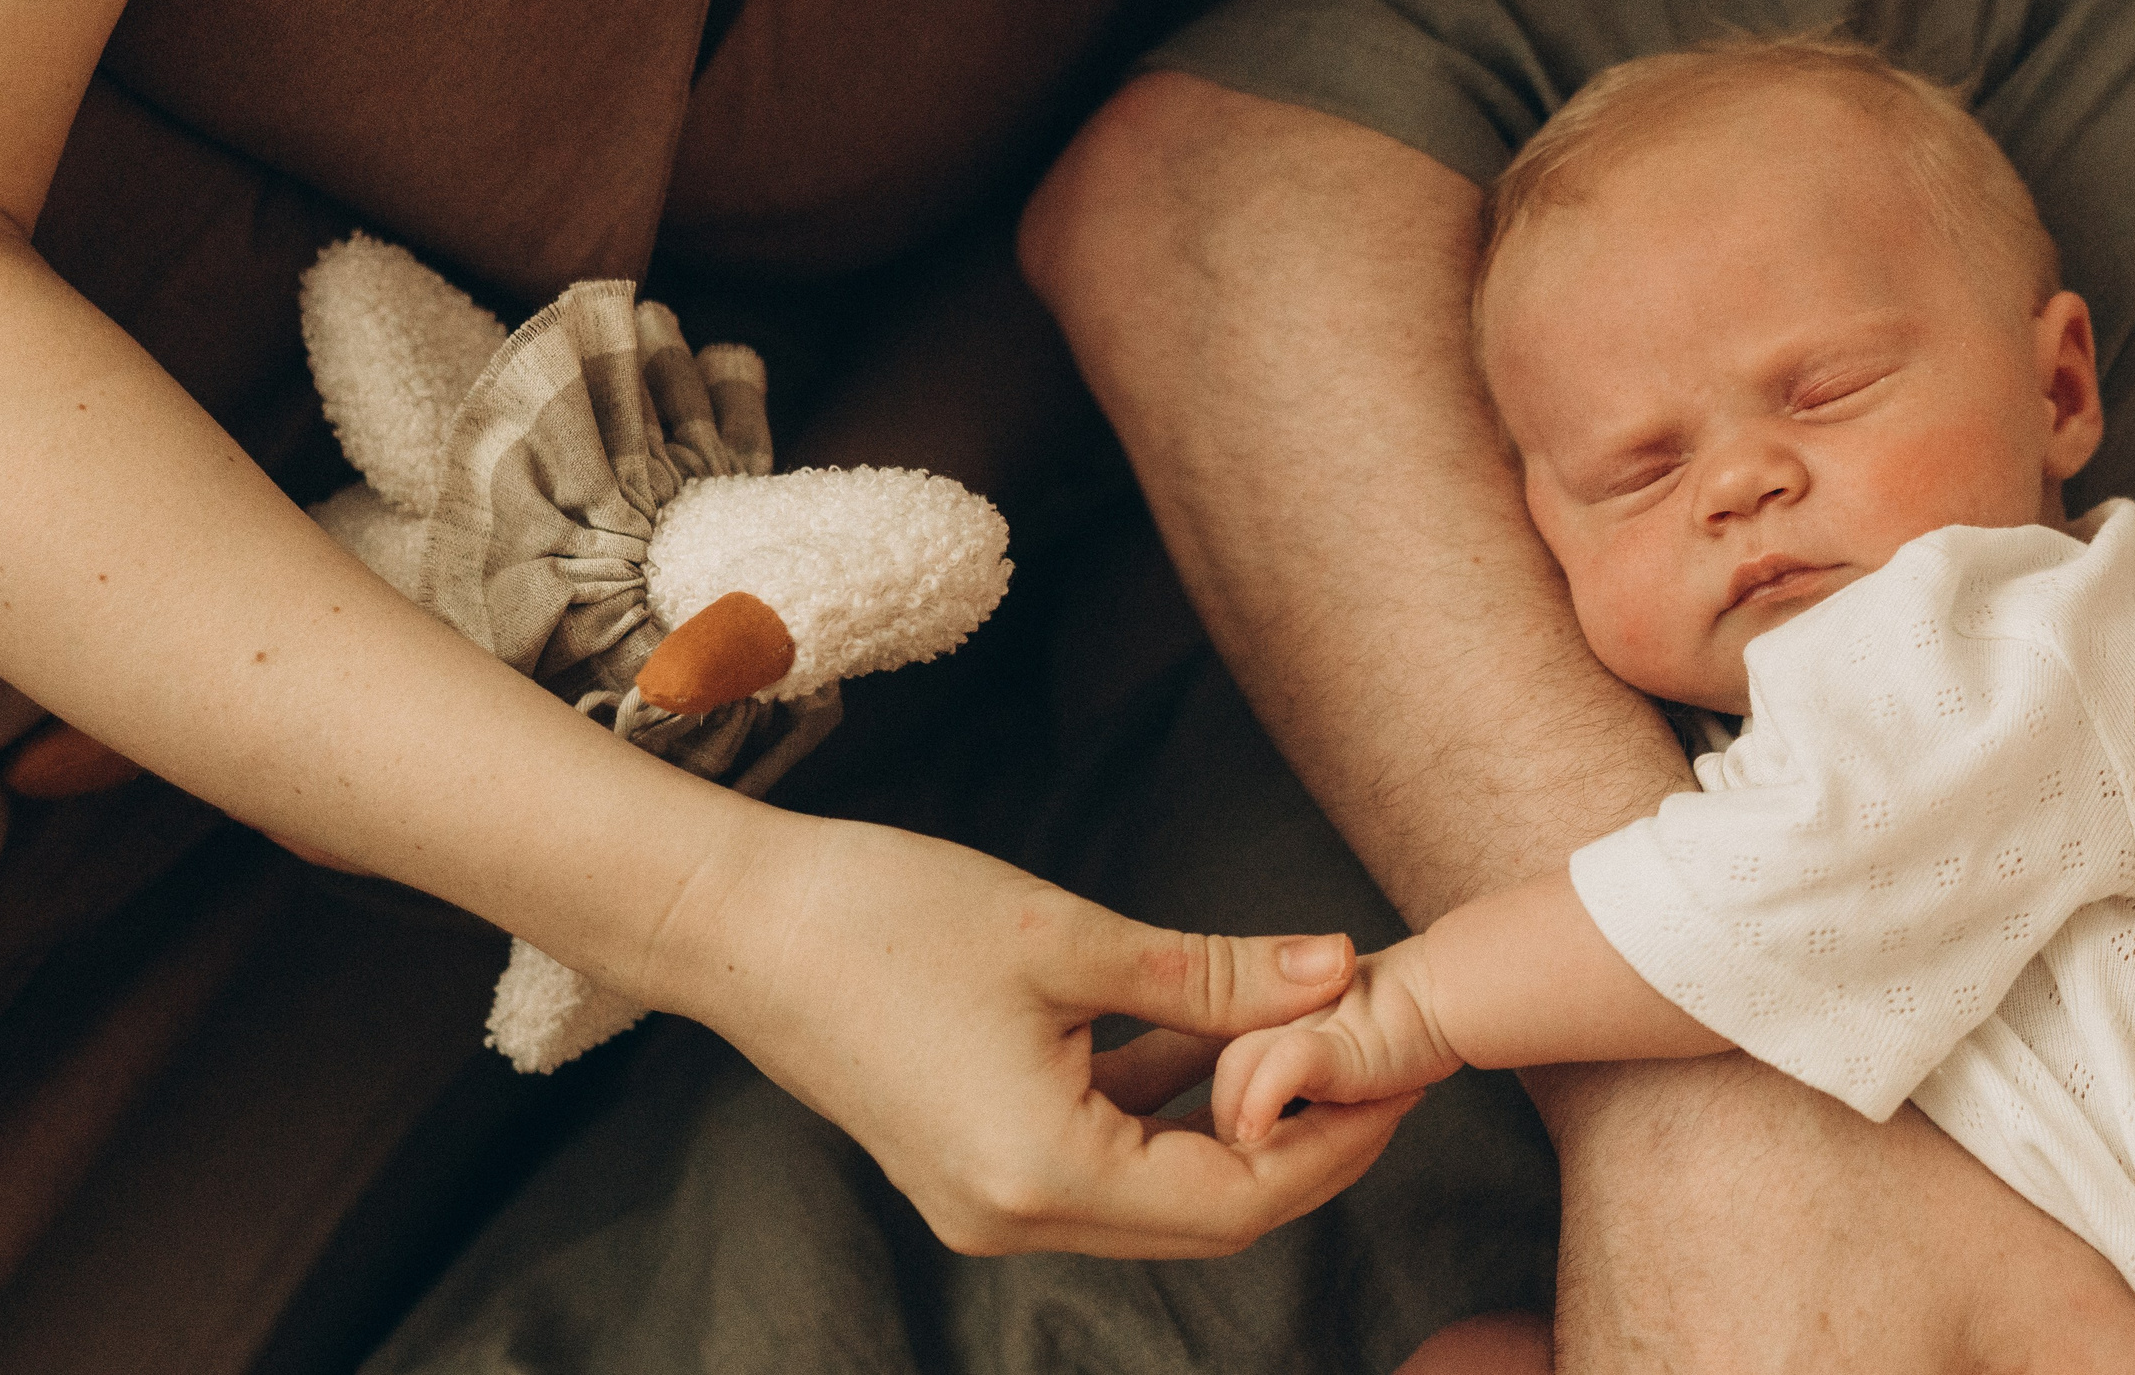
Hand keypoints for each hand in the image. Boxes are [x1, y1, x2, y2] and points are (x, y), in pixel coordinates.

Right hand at [653, 811, 1420, 1258]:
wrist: (735, 922)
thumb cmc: (883, 917)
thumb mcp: (1069, 937)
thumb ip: (1213, 973)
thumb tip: (1337, 970)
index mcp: (1046, 1176)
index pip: (1241, 1196)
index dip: (1336, 1138)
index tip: (1399, 1068)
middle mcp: (1018, 1217)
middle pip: (1208, 1211)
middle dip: (1302, 1137)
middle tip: (1373, 1056)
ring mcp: (988, 1200)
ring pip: (1158, 1187)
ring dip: (1232, 1118)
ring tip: (1303, 1030)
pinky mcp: (972, 1164)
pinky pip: (1100, 1157)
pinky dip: (1160, 1105)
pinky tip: (1199, 1032)